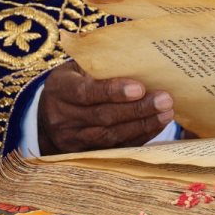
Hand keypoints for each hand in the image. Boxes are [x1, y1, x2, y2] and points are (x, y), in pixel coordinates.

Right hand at [38, 61, 173, 154]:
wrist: (49, 115)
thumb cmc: (73, 82)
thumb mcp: (77, 68)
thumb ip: (100, 66)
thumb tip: (140, 60)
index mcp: (59, 89)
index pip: (86, 92)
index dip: (112, 91)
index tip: (140, 87)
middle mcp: (62, 117)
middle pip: (103, 116)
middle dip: (137, 109)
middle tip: (164, 100)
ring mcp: (72, 139)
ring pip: (111, 135)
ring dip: (142, 124)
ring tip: (166, 113)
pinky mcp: (85, 154)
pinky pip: (115, 147)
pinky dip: (139, 137)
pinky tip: (157, 125)